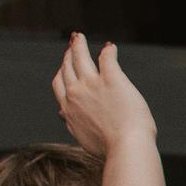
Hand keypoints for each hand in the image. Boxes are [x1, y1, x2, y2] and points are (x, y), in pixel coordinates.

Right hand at [50, 34, 152, 157]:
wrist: (126, 147)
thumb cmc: (110, 148)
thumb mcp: (83, 137)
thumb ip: (72, 123)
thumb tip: (62, 114)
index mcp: (68, 109)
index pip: (59, 84)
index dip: (61, 72)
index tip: (64, 67)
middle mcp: (76, 93)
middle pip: (67, 67)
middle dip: (68, 55)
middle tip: (72, 46)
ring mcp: (93, 84)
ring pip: (79, 57)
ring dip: (78, 45)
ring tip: (78, 37)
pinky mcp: (112, 79)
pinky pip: (106, 58)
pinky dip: (108, 50)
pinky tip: (111, 47)